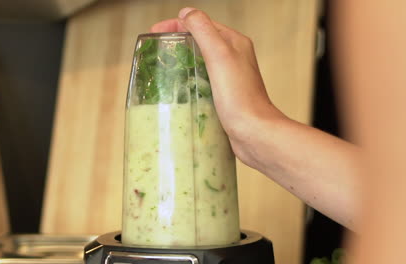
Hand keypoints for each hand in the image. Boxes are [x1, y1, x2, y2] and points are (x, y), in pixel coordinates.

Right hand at [151, 8, 285, 168]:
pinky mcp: (225, 95)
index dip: (176, 24)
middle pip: (200, 41)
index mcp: (234, 43)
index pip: (201, 24)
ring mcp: (230, 77)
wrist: (254, 133)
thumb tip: (187, 13)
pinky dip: (189, 79)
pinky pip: (203, 80)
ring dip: (182, 61)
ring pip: (201, 61)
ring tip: (164, 67)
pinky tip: (179, 88)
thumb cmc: (240, 97)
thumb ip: (203, 30)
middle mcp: (234, 57)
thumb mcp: (219, 56)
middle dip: (177, 42)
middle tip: (157, 50)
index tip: (155, 31)